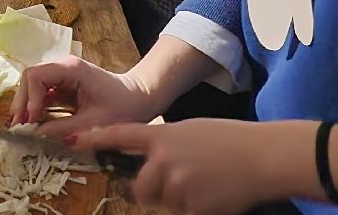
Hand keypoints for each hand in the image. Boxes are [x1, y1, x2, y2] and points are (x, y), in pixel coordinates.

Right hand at [8, 56, 157, 135]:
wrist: (138, 98)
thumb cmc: (122, 108)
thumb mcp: (94, 123)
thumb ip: (64, 129)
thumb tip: (36, 135)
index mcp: (71, 68)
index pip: (37, 76)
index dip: (30, 99)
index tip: (31, 122)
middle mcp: (62, 66)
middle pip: (30, 78)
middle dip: (22, 102)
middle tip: (17, 126)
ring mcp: (61, 74)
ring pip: (33, 84)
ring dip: (26, 104)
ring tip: (21, 126)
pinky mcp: (63, 84)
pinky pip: (42, 92)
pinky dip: (35, 107)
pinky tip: (31, 122)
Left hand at [80, 119, 289, 214]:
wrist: (263, 157)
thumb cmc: (230, 139)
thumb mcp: (191, 131)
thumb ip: (165, 144)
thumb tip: (152, 159)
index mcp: (162, 138)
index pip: (120, 137)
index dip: (95, 140)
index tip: (74, 140)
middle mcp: (163, 162)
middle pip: (138, 188)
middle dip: (149, 189)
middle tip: (175, 181)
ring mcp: (177, 188)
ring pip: (163, 204)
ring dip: (176, 199)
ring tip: (203, 183)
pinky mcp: (194, 209)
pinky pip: (184, 214)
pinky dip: (196, 209)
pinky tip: (214, 195)